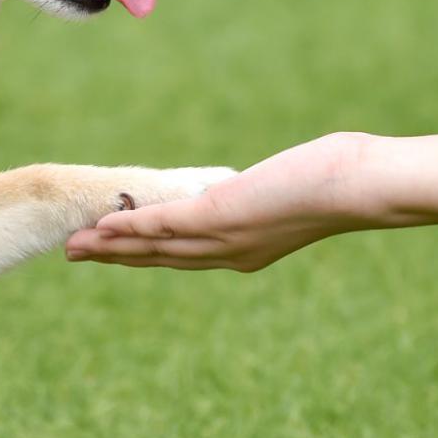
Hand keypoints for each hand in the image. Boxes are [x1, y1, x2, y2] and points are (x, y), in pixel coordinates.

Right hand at [65, 133, 382, 271]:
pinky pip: (164, 224)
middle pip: (161, 259)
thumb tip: (282, 178)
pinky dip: (130, 227)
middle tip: (76, 254)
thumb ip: (275, 190)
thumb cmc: (345, 181)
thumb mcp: (299, 188)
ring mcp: (224, 237)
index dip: (145, 254)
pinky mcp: (220, 215)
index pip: (186, 255)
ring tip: (75, 246)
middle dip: (117, 257)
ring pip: (154, 247)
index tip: (115, 251)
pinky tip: (103, 225)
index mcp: (248, 251)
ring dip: (112, 247)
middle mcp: (231, 254)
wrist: (361, 189)